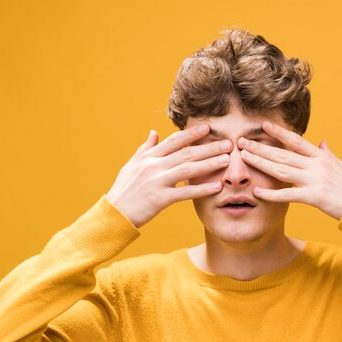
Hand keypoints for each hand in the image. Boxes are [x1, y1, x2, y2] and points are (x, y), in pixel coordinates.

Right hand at [107, 123, 227, 227]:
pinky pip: (185, 192)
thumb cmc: (124, 190)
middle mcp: (153, 166)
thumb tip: (154, 132)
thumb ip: (145, 148)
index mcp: (148, 157)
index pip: (174, 141)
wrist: (113, 213)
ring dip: (209, 164)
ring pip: (187, 169)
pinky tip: (217, 186)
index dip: (192, 134)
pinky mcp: (159, 199)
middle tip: (228, 143)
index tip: (208, 127)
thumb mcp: (131, 166)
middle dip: (208, 147)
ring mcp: (156, 182)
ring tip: (227, 160)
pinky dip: (202, 189)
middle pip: (186, 153)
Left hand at [237, 121, 341, 219]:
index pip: (296, 141)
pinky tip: (257, 192)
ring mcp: (314, 180)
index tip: (263, 125)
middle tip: (242, 141)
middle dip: (261, 147)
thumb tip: (323, 142)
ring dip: (261, 163)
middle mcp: (316, 165)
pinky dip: (271, 194)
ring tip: (244, 157)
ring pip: (281, 170)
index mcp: (322, 157)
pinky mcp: (314, 197)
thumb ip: (330, 155)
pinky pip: (288, 195)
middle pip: (283, 154)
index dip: (279, 133)